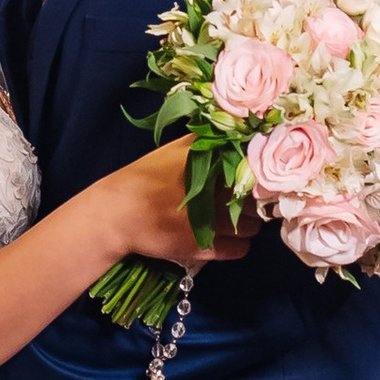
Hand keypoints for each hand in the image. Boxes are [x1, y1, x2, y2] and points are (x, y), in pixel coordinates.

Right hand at [103, 138, 253, 273]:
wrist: (120, 213)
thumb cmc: (146, 177)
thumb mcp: (177, 148)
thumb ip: (208, 140)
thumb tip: (236, 130)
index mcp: (216, 166)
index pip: (257, 172)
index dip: (259, 177)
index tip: (255, 179)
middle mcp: (221, 194)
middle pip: (258, 200)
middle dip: (255, 201)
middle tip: (244, 201)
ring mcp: (215, 223)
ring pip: (253, 226)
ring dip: (248, 223)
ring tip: (236, 220)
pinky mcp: (207, 249)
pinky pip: (241, 249)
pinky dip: (239, 244)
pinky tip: (228, 238)